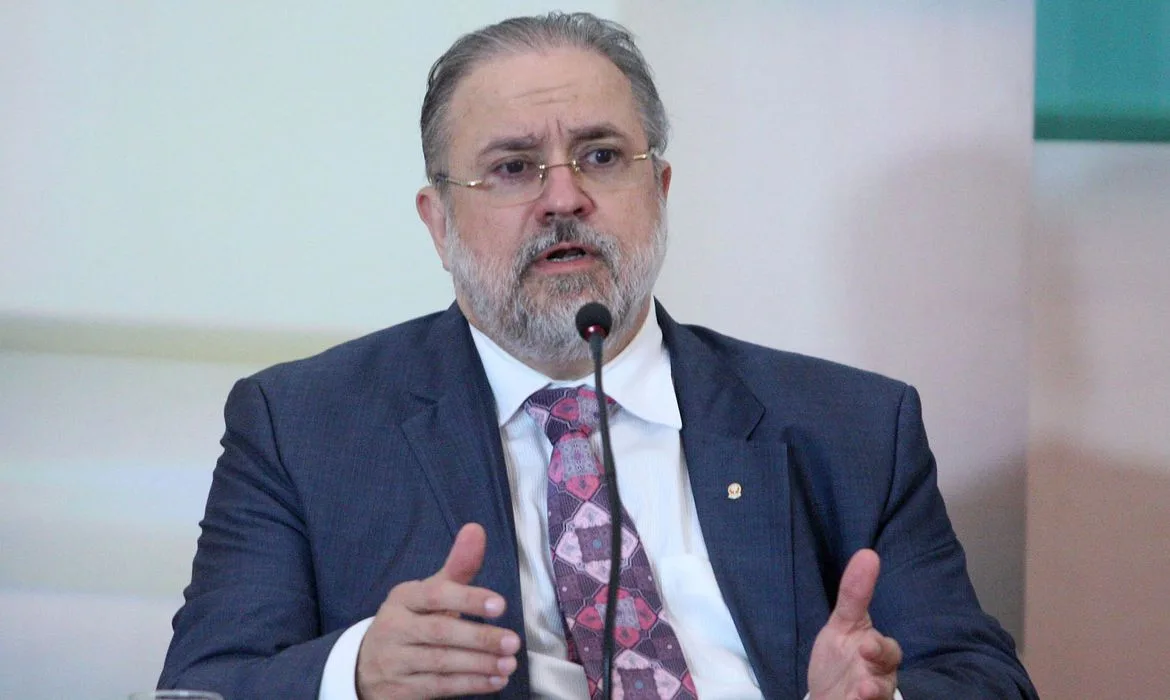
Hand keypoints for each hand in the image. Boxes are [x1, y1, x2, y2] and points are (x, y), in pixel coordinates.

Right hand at [356, 523, 520, 698]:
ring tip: (509, 663)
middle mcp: (395, 628)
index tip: (500, 604)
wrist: (365, 665)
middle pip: (440, 632)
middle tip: (513, 641)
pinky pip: (439, 686)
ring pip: (441, 662)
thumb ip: (457, 567)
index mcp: (403, 598)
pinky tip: (495, 681)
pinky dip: (470, 684)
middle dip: (480, 637)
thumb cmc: (411, 621)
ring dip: (480, 664)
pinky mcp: (399, 689)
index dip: (468, 598)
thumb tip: (476, 529)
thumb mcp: (428, 593)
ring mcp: (394, 661)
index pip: (436, 595)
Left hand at [807, 549, 902, 699]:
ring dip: (872, 693)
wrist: (827, 696)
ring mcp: (872, 695)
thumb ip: (854, 595)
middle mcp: (880, 677)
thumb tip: (868, 553)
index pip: (887, 650)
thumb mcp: (842, 625)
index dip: (879, 648)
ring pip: (881, 695)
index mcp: (878, 653)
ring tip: (861, 692)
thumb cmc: (839, 658)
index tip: (865, 643)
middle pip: (888, 676)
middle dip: (878, 668)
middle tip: (865, 656)